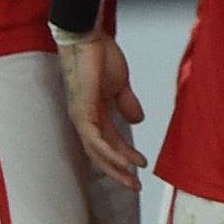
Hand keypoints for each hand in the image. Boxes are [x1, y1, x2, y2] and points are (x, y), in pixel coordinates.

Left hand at [56, 29, 146, 185]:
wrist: (89, 38)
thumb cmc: (100, 56)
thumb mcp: (121, 85)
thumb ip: (127, 104)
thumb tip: (138, 121)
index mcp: (94, 114)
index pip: (110, 142)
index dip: (126, 156)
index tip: (142, 165)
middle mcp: (84, 120)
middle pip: (100, 154)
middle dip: (119, 171)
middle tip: (136, 185)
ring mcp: (81, 117)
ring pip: (97, 152)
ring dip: (116, 168)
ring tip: (133, 180)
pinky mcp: (82, 113)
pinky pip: (96, 141)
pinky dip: (110, 154)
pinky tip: (124, 163)